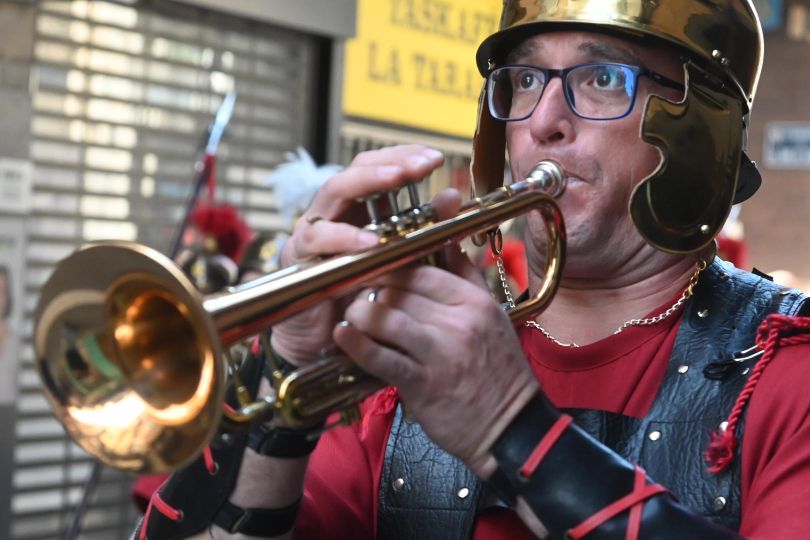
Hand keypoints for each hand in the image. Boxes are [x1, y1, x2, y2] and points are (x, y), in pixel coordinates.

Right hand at [270, 145, 444, 363]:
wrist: (327, 339)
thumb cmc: (361, 296)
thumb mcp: (399, 259)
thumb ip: (422, 227)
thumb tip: (451, 196)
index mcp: (358, 209)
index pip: (378, 167)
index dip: (403, 157)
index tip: (433, 158)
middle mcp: (335, 212)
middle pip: (356, 170)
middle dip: (390, 163)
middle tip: (422, 164)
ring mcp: (314, 229)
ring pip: (334, 190)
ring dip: (368, 183)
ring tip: (398, 179)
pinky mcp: (299, 254)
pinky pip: (319, 237)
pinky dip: (345, 236)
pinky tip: (370, 240)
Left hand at [333, 246, 538, 475]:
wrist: (512, 428)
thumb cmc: (499, 372)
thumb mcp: (494, 318)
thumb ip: (468, 280)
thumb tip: (448, 245)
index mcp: (475, 303)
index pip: (422, 272)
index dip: (391, 270)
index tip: (373, 272)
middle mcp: (459, 322)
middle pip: (400, 292)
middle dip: (371, 290)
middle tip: (354, 294)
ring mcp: (441, 353)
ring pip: (386, 318)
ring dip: (360, 313)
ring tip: (350, 315)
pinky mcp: (423, 384)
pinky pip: (381, 358)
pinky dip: (357, 344)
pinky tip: (342, 336)